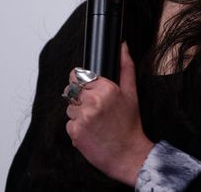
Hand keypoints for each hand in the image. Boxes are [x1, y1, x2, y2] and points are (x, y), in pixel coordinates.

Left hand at [65, 43, 154, 185]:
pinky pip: (69, 125)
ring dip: (78, 114)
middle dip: (80, 99)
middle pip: (71, 91)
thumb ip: (125, 67)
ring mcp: (82, 117)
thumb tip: (123, 46)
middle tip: (96, 110)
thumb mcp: (131, 93)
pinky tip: (91, 133)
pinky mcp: (75, 133)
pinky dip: (77, 129)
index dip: (81, 82)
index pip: (78, 75)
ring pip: (69, 108)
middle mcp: (93, 101)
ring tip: (96, 123)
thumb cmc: (130, 125)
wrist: (129, 156)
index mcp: (106, 88)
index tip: (88, 90)